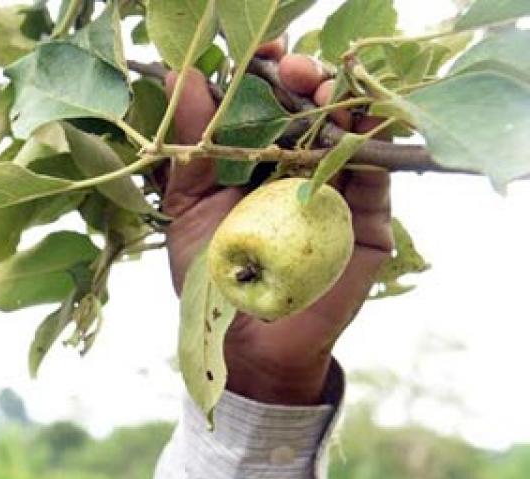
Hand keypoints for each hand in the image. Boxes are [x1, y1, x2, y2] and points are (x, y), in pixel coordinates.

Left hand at [162, 45, 393, 405]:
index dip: (266, 72)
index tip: (260, 54)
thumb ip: (187, 151)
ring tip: (323, 90)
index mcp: (255, 157)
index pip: (266, 101)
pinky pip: (379, 167)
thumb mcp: (186, 210)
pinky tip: (358, 120)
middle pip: (312, 104)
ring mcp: (337, 185)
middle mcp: (298, 164)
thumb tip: (181, 78)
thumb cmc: (211, 278)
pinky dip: (372, 138)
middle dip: (305, 78)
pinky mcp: (368, 213)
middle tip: (292, 71)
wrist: (247, 343)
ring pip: (350, 126)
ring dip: (341, 99)